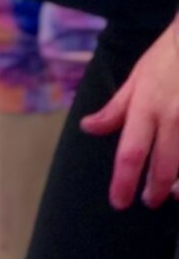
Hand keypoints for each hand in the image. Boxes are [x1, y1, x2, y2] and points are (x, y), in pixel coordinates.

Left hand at [81, 24, 178, 208]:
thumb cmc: (169, 55)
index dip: (123, 184)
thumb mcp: (138, 77)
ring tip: (172, 192)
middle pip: (163, 168)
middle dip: (154, 191)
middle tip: (149, 200)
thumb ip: (114, 110)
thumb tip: (88, 127)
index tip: (119, 203)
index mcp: (147, 108)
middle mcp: (174, 116)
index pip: (130, 155)